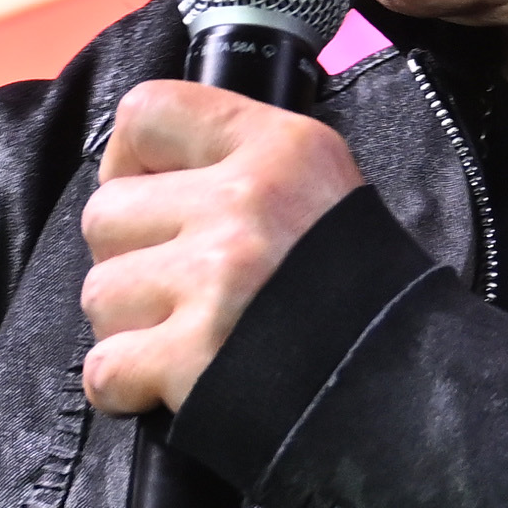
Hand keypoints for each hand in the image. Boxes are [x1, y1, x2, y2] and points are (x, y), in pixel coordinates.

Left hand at [78, 87, 368, 417]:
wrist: (409, 396)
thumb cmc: (361, 300)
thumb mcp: (323, 191)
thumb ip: (242, 168)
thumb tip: (148, 175)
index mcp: (279, 149)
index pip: (148, 111)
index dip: (129, 160)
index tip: (150, 198)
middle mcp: (245, 203)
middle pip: (106, 214)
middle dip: (129, 260)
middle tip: (179, 293)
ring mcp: (217, 279)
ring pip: (98, 293)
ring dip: (127, 328)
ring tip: (185, 341)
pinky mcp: (194, 356)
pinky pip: (104, 367)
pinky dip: (123, 387)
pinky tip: (165, 387)